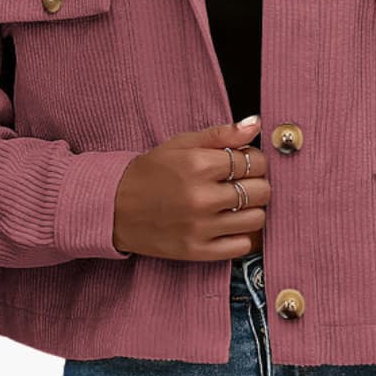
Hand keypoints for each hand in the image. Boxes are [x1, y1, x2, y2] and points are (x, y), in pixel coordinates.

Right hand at [112, 116, 269, 259]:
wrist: (114, 208)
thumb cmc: (149, 173)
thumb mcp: (180, 144)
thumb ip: (220, 134)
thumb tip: (256, 124)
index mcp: (198, 166)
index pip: (255, 162)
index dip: (256, 160)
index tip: (245, 163)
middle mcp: (201, 198)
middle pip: (261, 191)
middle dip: (257, 183)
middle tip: (241, 183)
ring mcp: (200, 228)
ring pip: (257, 219)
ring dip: (252, 209)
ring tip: (236, 204)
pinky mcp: (197, 251)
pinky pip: (242, 246)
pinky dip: (243, 236)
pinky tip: (230, 225)